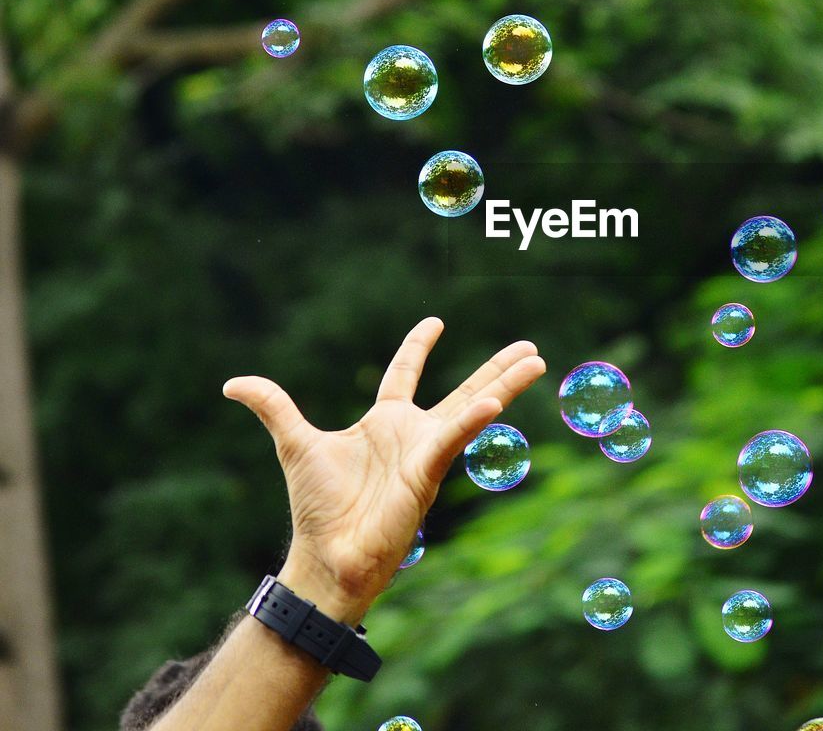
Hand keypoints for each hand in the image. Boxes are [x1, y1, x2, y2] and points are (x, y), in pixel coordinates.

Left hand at [223, 317, 544, 622]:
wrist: (327, 555)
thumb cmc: (316, 507)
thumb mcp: (294, 443)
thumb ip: (273, 407)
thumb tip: (232, 383)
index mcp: (384, 423)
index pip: (404, 374)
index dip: (418, 347)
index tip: (435, 322)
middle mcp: (413, 434)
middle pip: (463, 389)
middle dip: (496, 367)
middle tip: (529, 347)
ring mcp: (427, 452)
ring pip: (474, 407)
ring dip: (506, 384)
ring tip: (536, 361)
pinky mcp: (429, 469)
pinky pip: (455, 436)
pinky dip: (474, 419)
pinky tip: (496, 400)